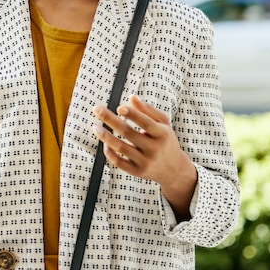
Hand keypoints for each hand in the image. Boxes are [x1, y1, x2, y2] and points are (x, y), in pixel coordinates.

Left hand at [91, 95, 196, 219]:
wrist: (174, 169)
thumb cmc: (165, 140)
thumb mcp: (163, 124)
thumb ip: (148, 110)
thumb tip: (131, 97)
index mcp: (162, 134)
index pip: (146, 122)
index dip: (132, 114)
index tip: (119, 107)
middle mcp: (154, 149)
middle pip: (128, 132)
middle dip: (110, 119)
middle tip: (96, 109)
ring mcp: (145, 162)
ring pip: (121, 148)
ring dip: (105, 136)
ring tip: (95, 126)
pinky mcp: (137, 172)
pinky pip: (119, 162)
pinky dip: (109, 152)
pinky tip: (105, 143)